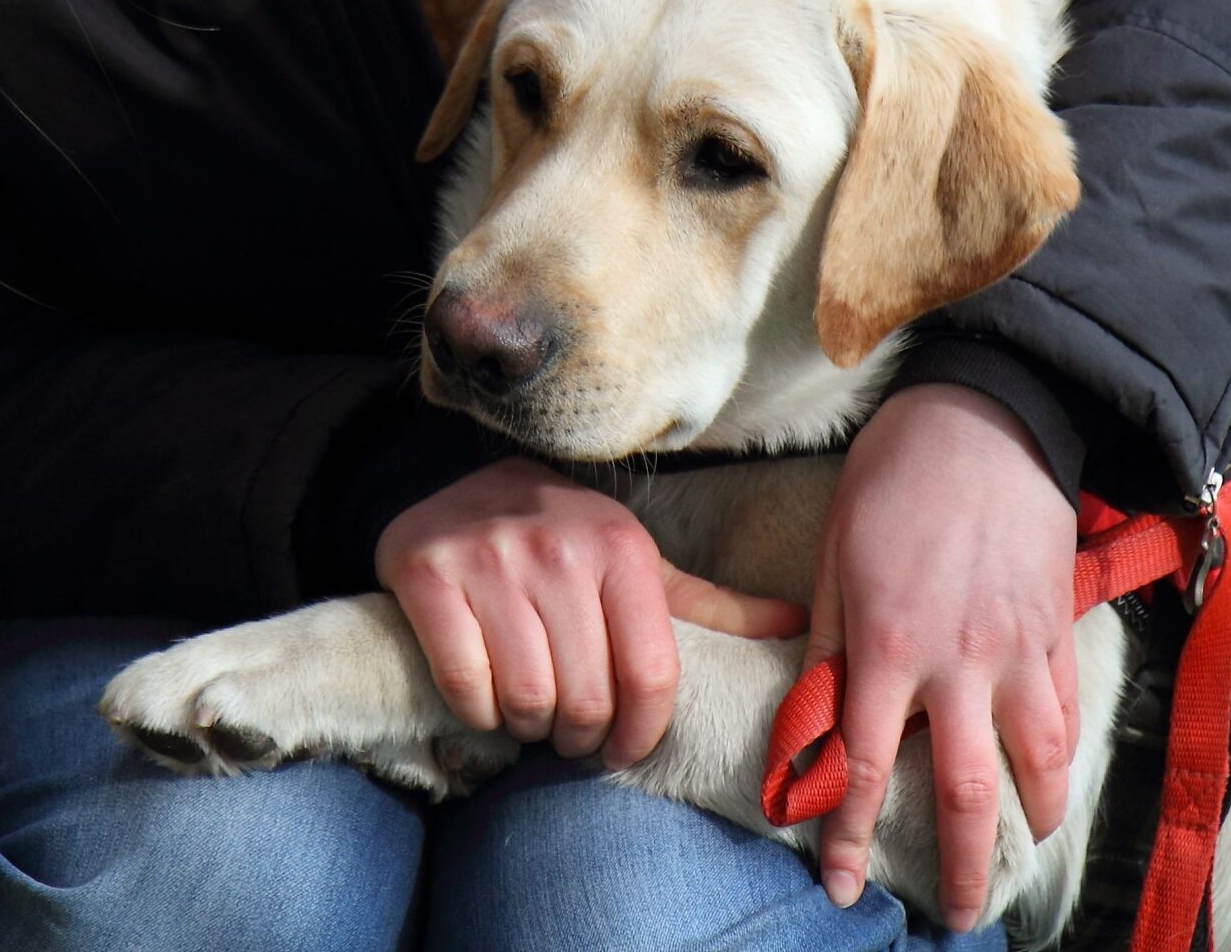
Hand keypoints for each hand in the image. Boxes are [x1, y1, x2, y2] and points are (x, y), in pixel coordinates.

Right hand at [375, 456, 807, 767]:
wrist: (455, 481)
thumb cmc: (562, 538)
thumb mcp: (638, 563)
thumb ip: (712, 605)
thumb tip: (801, 624)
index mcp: (622, 547)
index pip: (650, 676)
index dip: (641, 733)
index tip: (626, 749)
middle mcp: (560, 548)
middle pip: (587, 699)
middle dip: (581, 735)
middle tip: (572, 729)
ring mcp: (491, 559)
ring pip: (527, 698)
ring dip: (529, 726)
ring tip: (531, 710)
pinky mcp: (429, 575)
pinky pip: (466, 684)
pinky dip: (478, 711)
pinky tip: (486, 696)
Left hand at [805, 384, 1079, 931]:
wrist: (985, 413)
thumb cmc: (892, 477)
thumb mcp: (833, 558)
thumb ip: (826, 654)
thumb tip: (807, 735)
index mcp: (890, 643)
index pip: (864, 765)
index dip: (850, 833)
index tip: (842, 883)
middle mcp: (961, 659)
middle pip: (966, 789)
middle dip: (958, 864)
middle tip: (952, 914)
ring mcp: (1021, 646)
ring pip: (1039, 760)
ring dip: (1028, 820)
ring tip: (1016, 854)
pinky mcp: (1059, 625)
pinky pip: (1068, 710)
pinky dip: (1063, 757)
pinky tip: (1050, 780)